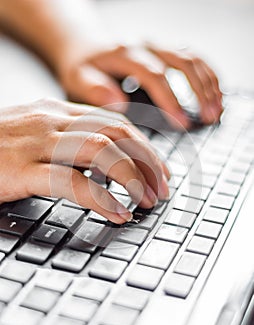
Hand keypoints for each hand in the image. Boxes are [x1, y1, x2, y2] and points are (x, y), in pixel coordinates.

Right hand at [0, 98, 168, 223]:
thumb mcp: (39, 133)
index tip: (161, 169)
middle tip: (162, 188)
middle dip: (148, 161)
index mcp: (58, 112)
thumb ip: (71, 139)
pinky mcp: (24, 169)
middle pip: (117, 134)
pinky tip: (118, 212)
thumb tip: (107, 158)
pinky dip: (102, 199)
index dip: (145, 146)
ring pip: (102, 152)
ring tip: (146, 201)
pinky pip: (73, 182)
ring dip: (132, 178)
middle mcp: (53, 121)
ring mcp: (38, 143)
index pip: (116, 123)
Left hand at [58, 44, 222, 129]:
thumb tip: (119, 104)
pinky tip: (215, 93)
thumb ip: (95, 90)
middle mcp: (144, 47)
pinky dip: (207, 75)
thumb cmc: (82, 68)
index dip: (170, 100)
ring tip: (216, 110)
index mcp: (124, 55)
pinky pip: (192, 58)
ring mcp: (156, 47)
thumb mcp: (78, 79)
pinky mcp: (164, 52)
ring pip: (191, 59)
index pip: (154, 75)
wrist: (85, 49)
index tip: (181, 123)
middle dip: (198, 92)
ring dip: (208, 84)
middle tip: (208, 118)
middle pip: (180, 62)